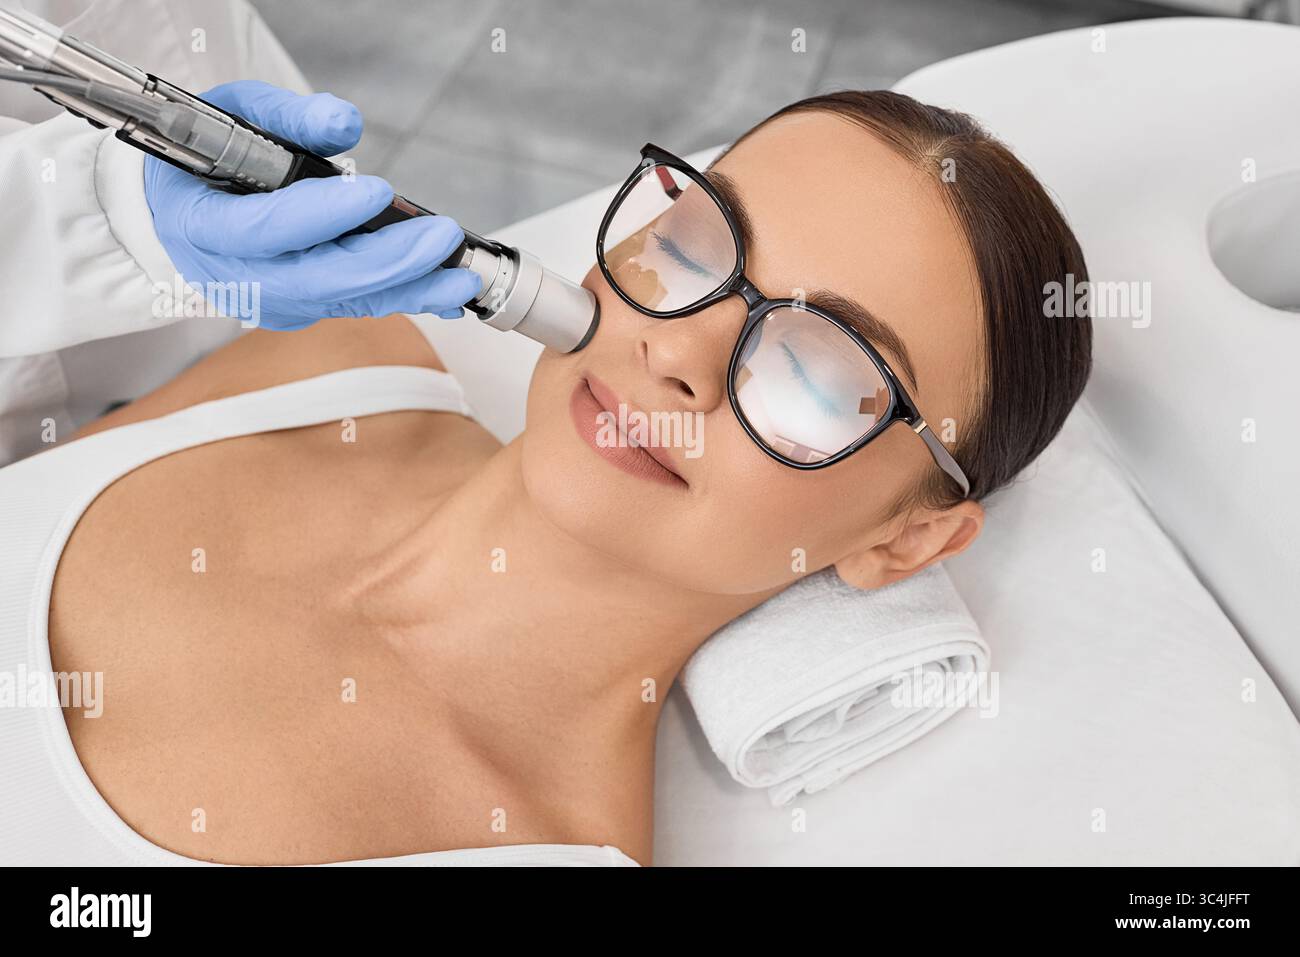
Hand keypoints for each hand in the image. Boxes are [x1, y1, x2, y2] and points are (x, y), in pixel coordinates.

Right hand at [144, 80, 480, 329]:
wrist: (184, 208)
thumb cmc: (206, 159)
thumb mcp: (234, 115)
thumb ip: (288, 117)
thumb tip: (343, 124)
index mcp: (202, 225)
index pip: (267, 231)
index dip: (323, 216)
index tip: (374, 191)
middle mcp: (237, 276)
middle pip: (321, 279)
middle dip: (389, 261)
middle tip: (442, 237)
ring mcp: (272, 301)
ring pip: (347, 300)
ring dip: (411, 288)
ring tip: (461, 274)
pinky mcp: (302, 310)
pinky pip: (357, 306)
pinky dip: (404, 296)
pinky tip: (445, 290)